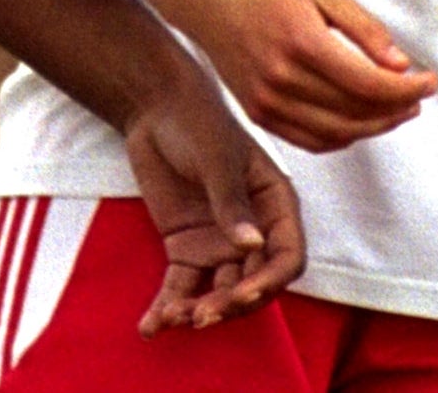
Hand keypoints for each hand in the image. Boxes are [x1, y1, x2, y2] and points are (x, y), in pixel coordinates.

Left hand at [124, 73, 305, 334]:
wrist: (156, 111)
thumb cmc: (199, 123)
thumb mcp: (218, 158)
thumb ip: (232, 201)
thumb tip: (251, 245)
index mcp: (274, 203)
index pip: (288, 255)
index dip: (270, 281)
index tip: (240, 296)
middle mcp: (252, 228)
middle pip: (254, 282)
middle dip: (231, 305)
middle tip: (200, 316)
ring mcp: (219, 241)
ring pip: (218, 292)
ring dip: (199, 311)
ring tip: (170, 317)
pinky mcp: (185, 248)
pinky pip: (181, 287)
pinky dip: (168, 308)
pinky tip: (150, 325)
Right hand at [176, 0, 436, 153]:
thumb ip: (365, 29)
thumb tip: (400, 64)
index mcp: (302, 44)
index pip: (368, 84)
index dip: (406, 89)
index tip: (430, 83)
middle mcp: (282, 81)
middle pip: (355, 113)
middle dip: (396, 109)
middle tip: (419, 96)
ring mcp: (266, 103)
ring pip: (335, 133)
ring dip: (373, 127)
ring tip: (398, 110)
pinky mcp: (257, 114)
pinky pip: (308, 140)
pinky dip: (341, 137)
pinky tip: (361, 121)